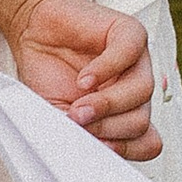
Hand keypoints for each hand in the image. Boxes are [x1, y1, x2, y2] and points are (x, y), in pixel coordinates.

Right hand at [0, 0, 159, 160]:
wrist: (34, 30)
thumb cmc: (48, 74)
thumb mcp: (57, 114)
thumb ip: (76, 133)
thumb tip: (89, 151)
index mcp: (126, 114)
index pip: (148, 143)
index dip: (126, 151)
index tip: (98, 150)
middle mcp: (136, 91)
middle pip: (141, 121)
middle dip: (108, 128)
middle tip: (77, 123)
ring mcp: (137, 62)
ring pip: (141, 92)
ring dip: (107, 104)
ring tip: (78, 107)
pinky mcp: (129, 33)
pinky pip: (128, 55)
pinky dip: (105, 70)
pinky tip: (83, 80)